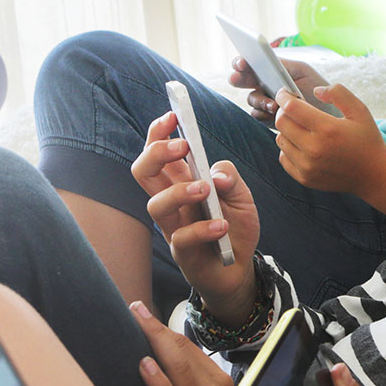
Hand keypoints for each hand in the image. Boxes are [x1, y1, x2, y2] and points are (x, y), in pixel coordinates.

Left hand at [130, 301, 252, 385]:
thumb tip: (176, 382)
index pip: (192, 351)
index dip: (169, 332)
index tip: (148, 317)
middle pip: (183, 352)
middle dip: (158, 328)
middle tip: (135, 308)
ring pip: (179, 368)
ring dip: (156, 340)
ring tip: (137, 320)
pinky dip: (159, 383)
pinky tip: (144, 366)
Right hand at [132, 112, 260, 324]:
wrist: (239, 269)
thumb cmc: (235, 228)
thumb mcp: (243, 198)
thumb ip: (232, 179)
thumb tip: (216, 174)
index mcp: (182, 181)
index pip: (158, 152)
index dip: (159, 132)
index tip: (173, 116)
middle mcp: (172, 201)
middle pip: (142, 171)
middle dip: (156, 153)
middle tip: (181, 146)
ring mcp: (174, 226)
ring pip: (155, 204)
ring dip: (180, 191)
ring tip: (206, 190)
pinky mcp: (183, 252)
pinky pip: (181, 238)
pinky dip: (203, 229)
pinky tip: (223, 226)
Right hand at [229, 55, 328, 122]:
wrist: (328, 109)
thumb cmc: (315, 85)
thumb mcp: (302, 70)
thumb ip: (282, 64)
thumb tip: (264, 60)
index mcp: (268, 69)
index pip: (249, 63)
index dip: (241, 62)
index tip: (242, 63)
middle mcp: (263, 84)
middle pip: (242, 80)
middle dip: (237, 78)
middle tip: (238, 78)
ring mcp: (264, 101)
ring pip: (251, 99)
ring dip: (259, 100)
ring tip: (273, 104)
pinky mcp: (268, 118)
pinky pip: (258, 115)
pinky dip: (264, 113)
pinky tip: (275, 113)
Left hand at [274, 86, 385, 197]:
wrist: (373, 175)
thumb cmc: (367, 140)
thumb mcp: (360, 111)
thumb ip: (339, 93)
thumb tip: (316, 91)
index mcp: (328, 129)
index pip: (291, 108)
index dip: (284, 96)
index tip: (285, 93)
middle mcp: (314, 149)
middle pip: (281, 123)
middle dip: (284, 111)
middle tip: (293, 109)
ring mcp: (307, 166)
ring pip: (280, 139)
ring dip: (286, 130)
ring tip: (301, 128)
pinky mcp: (304, 178)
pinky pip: (283, 157)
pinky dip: (288, 148)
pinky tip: (302, 145)